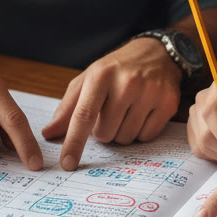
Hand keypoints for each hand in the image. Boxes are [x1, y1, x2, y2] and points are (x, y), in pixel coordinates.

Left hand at [41, 38, 181, 169]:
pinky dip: (140, 132)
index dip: (74, 142)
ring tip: (126, 110)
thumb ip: (68, 107)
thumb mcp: (88, 79)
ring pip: (125, 138)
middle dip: (103, 130)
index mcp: (101, 75)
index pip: (84, 115)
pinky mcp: (168, 103)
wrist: (156, 53)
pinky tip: (142, 113)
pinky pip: (146, 137)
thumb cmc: (116, 69)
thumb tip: (48, 133)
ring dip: (121, 132)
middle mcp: (126, 83)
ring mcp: (150, 92)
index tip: (67, 163)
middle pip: (105, 133)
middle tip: (109, 112)